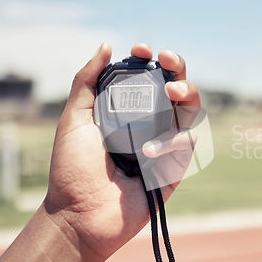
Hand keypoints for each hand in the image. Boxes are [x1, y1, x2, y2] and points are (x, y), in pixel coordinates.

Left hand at [45, 42, 200, 259]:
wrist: (80, 215)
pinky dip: (174, 140)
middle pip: (175, 89)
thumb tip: (106, 46)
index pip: (145, 79)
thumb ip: (86, 81)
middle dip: (177, 69)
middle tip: (168, 60)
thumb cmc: (72, 169)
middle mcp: (148, 125)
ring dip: (188, 93)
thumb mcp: (73, 119)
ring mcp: (164, 145)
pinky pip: (186, 143)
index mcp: (125, 112)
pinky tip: (150, 150)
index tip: (141, 49)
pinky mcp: (174, 167)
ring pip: (190, 111)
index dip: (148, 60)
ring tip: (172, 90)